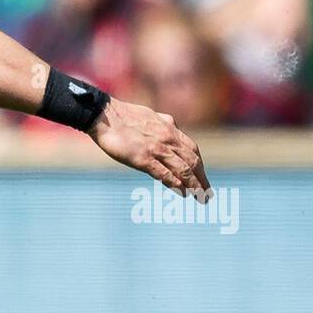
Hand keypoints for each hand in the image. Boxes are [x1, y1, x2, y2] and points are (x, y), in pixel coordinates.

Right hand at [88, 98, 210, 198]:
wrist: (104, 115)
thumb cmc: (123, 115)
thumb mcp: (150, 115)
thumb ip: (163, 124)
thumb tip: (171, 125)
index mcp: (169, 127)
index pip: (192, 149)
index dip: (199, 165)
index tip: (202, 177)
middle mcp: (167, 138)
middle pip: (192, 161)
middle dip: (202, 179)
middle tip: (207, 193)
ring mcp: (156, 148)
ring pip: (183, 169)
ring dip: (194, 185)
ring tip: (200, 198)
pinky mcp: (143, 158)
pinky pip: (165, 173)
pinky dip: (176, 184)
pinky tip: (182, 193)